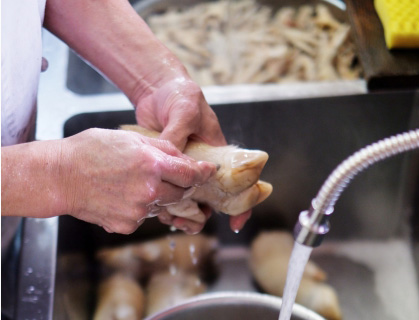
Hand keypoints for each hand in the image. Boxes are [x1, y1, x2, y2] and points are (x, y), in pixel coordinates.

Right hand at [60, 128, 215, 233]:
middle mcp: (150, 191)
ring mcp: (138, 211)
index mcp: (153, 166)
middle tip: (173, 175)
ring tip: (136, 182)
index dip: (203, 173)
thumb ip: (163, 149)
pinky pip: (145, 216)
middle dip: (182, 184)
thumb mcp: (131, 138)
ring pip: (163, 205)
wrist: (60, 176)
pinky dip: (141, 206)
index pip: (191, 175)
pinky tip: (123, 194)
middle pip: (182, 193)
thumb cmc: (91, 151)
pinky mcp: (127, 225)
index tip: (208, 171)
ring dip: (160, 195)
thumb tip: (183, 157)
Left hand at [134, 77, 250, 233]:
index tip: (235, 224)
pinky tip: (154, 206)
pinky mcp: (163, 167)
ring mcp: (181, 167)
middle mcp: (201, 165)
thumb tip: (169, 164)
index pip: (237, 182)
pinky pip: (165, 188)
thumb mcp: (185, 113)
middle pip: (209, 198)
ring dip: (180, 212)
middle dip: (201, 215)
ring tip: (168, 219)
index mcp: (217, 153)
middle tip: (187, 223)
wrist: (156, 89)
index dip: (241, 205)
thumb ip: (178, 137)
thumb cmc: (181, 96)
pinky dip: (161, 200)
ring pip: (185, 197)